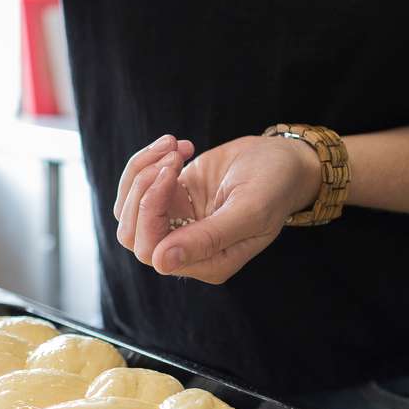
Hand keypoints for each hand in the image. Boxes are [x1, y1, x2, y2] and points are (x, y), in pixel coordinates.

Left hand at [114, 133, 321, 284]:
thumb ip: (209, 238)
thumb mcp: (249, 210)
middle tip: (172, 158)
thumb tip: (162, 262)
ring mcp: (174, 224)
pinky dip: (146, 162)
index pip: (152, 252)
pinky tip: (177, 146)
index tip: (172, 171)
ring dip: (141, 172)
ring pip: (127, 211)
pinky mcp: (168, 200)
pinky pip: (135, 189)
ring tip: (174, 147)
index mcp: (208, 263)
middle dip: (142, 190)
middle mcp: (187, 250)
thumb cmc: (274, 186)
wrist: (281, 159)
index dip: (150, 211)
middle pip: (132, 235)